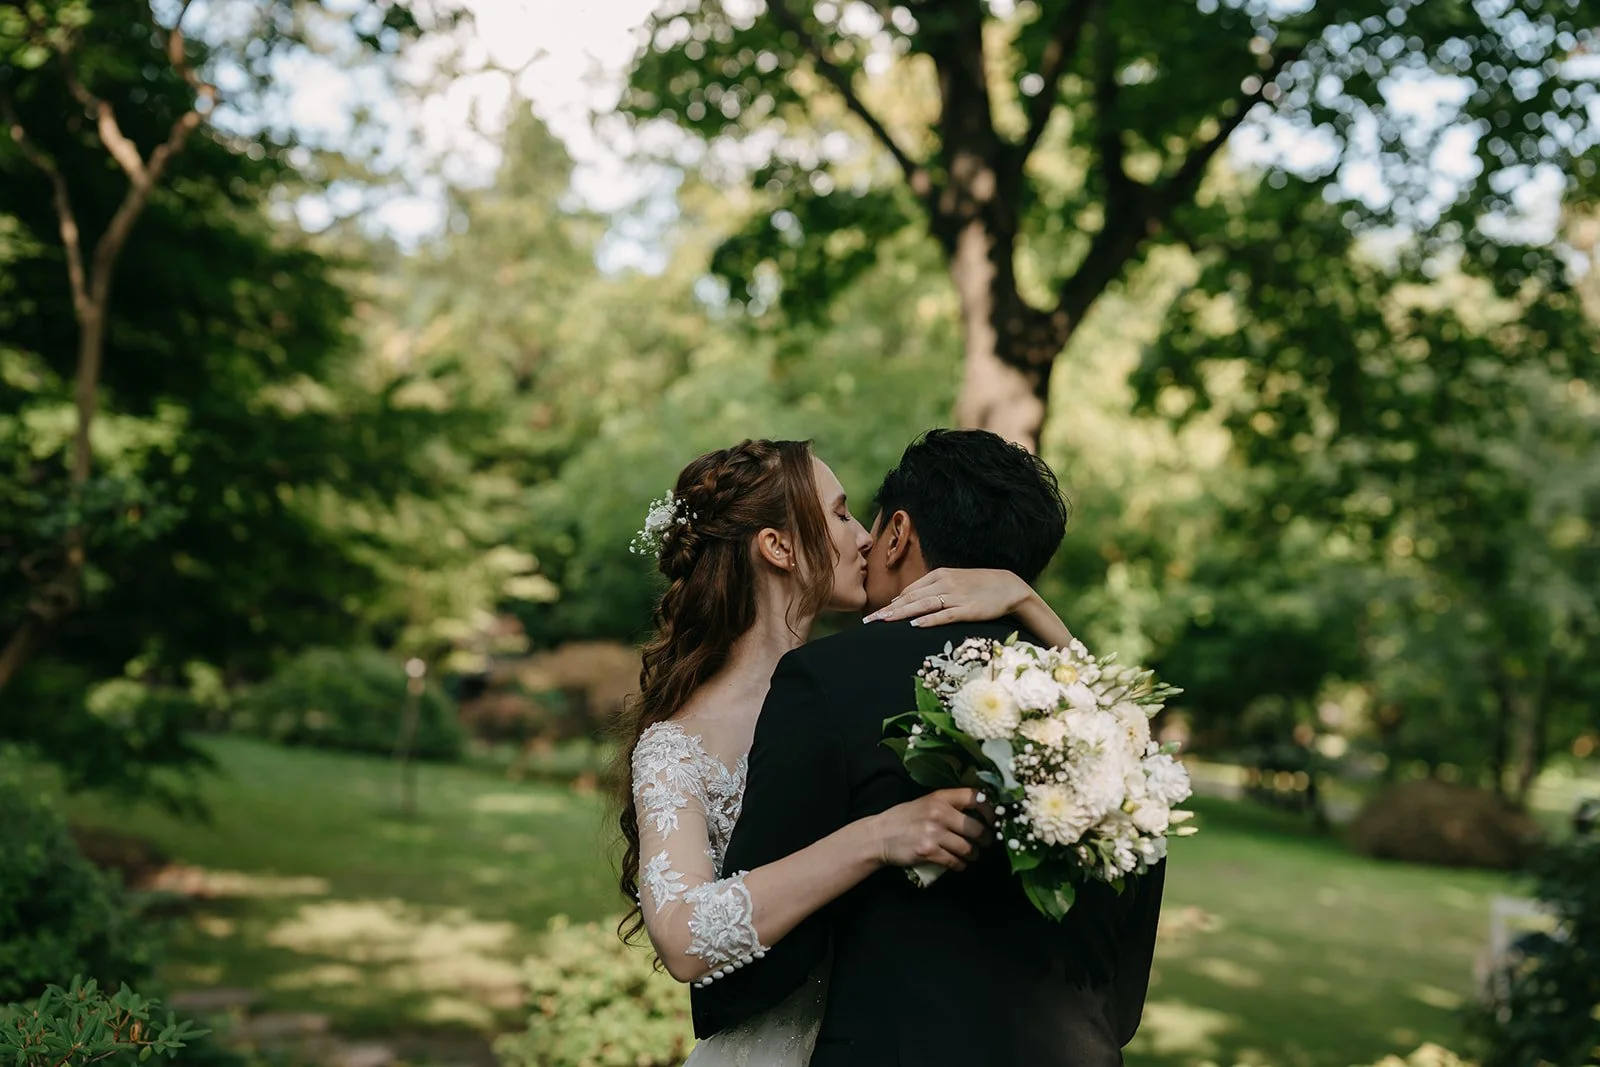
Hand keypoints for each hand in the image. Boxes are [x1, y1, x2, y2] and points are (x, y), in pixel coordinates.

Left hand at [862, 568, 1031, 627]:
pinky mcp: (968, 610)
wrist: (1009, 586)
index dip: (892, 603)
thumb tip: (906, 601)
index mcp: (940, 575)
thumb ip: (931, 589)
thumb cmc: (979, 586)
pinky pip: (945, 615)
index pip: (910, 590)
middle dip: (889, 610)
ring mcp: (956, 597)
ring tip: (884, 621)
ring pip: (923, 605)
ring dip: (901, 614)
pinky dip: (929, 620)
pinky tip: (915, 625)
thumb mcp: (954, 581)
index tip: (875, 614)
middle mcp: (945, 584)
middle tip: (870, 620)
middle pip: (911, 598)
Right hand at [870, 787, 992, 871]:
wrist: (879, 835)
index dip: (990, 810)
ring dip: (973, 854)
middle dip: (985, 839)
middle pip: (976, 828)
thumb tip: (981, 814)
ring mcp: (933, 833)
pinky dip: (959, 864)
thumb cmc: (905, 818)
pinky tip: (957, 863)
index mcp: (940, 797)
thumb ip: (950, 805)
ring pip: (968, 848)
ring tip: (970, 854)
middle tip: (985, 842)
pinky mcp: (928, 852)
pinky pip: (955, 861)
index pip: (976, 797)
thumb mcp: (926, 802)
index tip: (993, 820)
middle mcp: (938, 813)